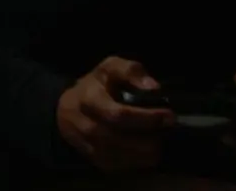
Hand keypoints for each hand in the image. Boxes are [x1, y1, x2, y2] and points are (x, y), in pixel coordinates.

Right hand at [57, 56, 174, 172]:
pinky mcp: (91, 159)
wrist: (67, 108)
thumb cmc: (96, 86)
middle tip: (165, 133)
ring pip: (116, 157)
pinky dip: (134, 164)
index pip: (118, 114)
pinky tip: (146, 154)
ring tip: (158, 145)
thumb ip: (131, 72)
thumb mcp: (110, 68)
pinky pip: (115, 166)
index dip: (146, 118)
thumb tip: (154, 88)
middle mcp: (83, 124)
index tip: (168, 116)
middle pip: (117, 139)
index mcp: (88, 99)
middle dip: (147, 140)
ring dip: (143, 154)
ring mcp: (85, 144)